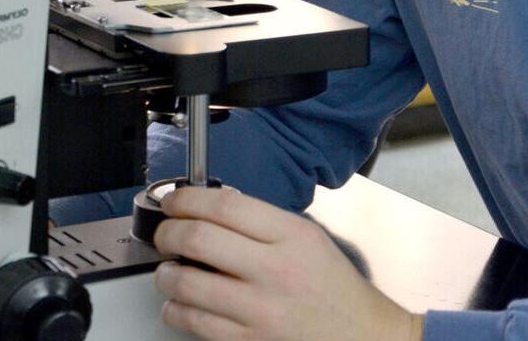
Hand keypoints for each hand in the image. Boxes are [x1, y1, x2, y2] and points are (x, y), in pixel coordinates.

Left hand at [152, 186, 424, 340]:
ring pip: (186, 283)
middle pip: (198, 238)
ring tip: (167, 271)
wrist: (362, 336)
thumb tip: (213, 211)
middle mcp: (276, 269)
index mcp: (293, 236)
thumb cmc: (335, 290)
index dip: (188, 199)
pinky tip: (180, 303)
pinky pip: (193, 322)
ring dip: (165, 274)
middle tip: (165, 234)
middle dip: (167, 233)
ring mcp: (261, 309)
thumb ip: (266, 224)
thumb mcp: (310, 240)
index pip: (226, 205)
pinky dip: (176, 309)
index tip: (175, 202)